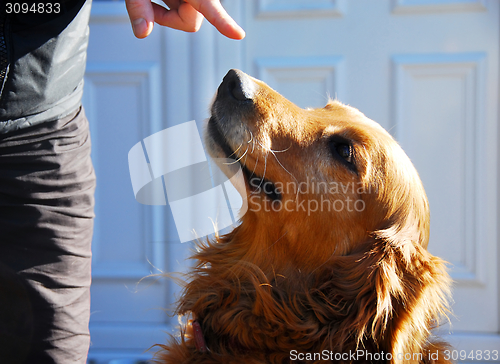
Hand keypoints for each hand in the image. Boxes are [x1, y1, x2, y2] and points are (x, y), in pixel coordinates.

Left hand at [125, 0, 245, 39]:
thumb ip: (138, 6)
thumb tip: (142, 32)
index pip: (209, 8)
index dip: (224, 23)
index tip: (239, 34)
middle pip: (192, 22)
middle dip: (170, 19)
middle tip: (149, 5)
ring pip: (188, 18)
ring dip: (168, 12)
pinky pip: (185, 11)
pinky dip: (170, 8)